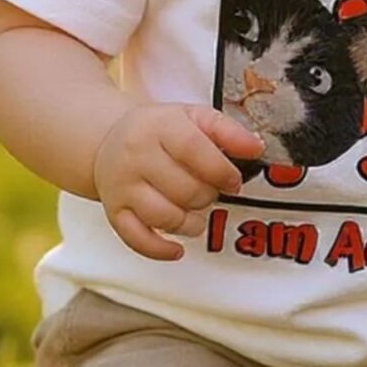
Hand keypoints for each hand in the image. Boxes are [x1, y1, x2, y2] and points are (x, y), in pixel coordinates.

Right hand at [91, 104, 264, 260]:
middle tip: (211, 191)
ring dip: (192, 223)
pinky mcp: (114, 212)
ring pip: (165, 217)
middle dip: (208, 196)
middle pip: (184, 189)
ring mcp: (122, 187)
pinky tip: (178, 248)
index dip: (221, 170)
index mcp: (159, 127)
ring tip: (197, 212)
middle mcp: (136, 156)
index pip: (193, 150)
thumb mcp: (195, 117)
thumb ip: (228, 131)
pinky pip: (137, 239)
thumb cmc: (160, 131)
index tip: (234, 181)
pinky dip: (161, 249)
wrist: (110, 140)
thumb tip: (256, 148)